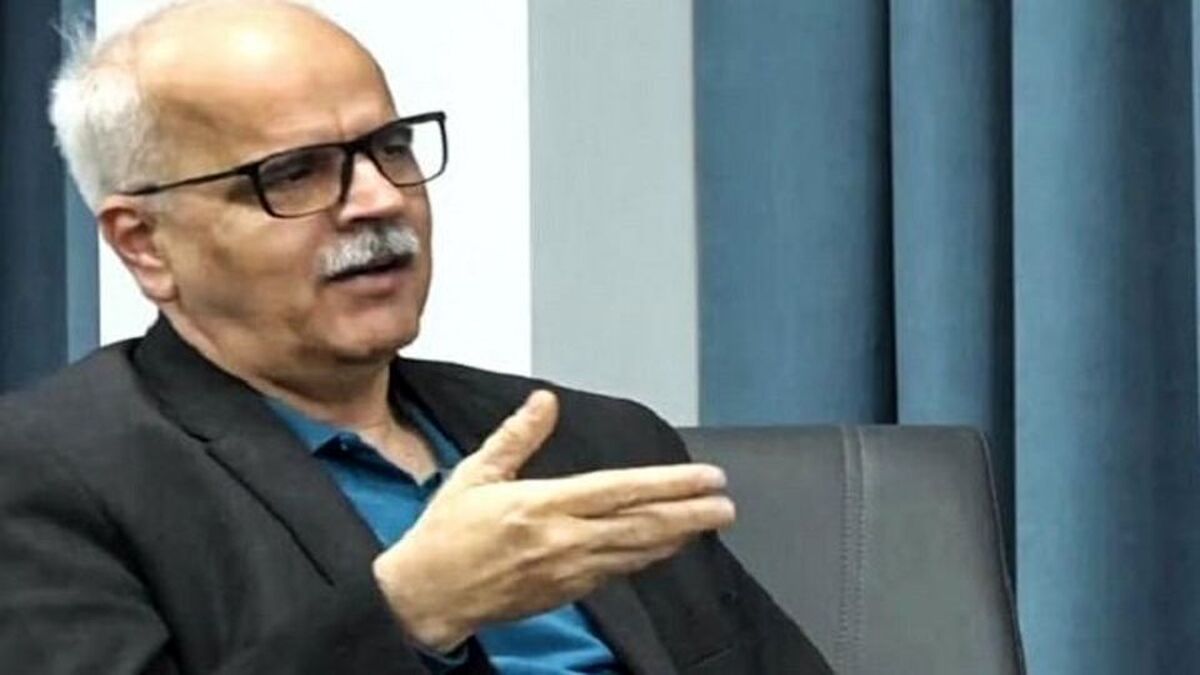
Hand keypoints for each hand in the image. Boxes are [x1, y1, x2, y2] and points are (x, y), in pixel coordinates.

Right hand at [371, 390, 734, 651]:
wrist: (426, 597)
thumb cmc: (446, 535)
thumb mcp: (475, 474)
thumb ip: (516, 437)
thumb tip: (546, 401)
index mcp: (541, 505)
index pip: (620, 491)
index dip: (668, 485)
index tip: (704, 478)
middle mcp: (561, 540)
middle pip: (640, 525)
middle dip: (689, 514)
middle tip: (726, 505)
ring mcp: (567, 570)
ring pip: (636, 552)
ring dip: (677, 537)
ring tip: (710, 522)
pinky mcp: (566, 592)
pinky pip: (617, 571)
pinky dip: (648, 557)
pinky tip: (666, 546)